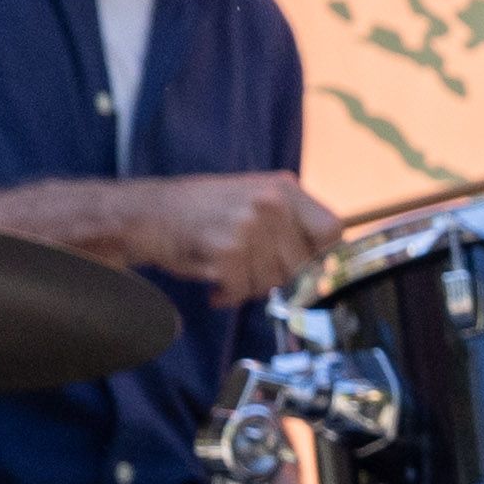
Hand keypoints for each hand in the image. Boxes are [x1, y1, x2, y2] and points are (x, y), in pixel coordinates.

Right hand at [136, 174, 338, 305]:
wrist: (151, 214)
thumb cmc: (205, 210)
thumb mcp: (256, 197)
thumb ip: (292, 221)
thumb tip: (329, 261)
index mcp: (284, 188)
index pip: (332, 230)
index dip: (322, 255)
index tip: (307, 266)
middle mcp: (271, 204)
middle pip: (303, 264)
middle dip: (280, 277)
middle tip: (253, 272)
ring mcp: (248, 227)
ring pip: (273, 281)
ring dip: (250, 287)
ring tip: (230, 271)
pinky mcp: (226, 251)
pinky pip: (242, 290)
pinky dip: (228, 295)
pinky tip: (215, 283)